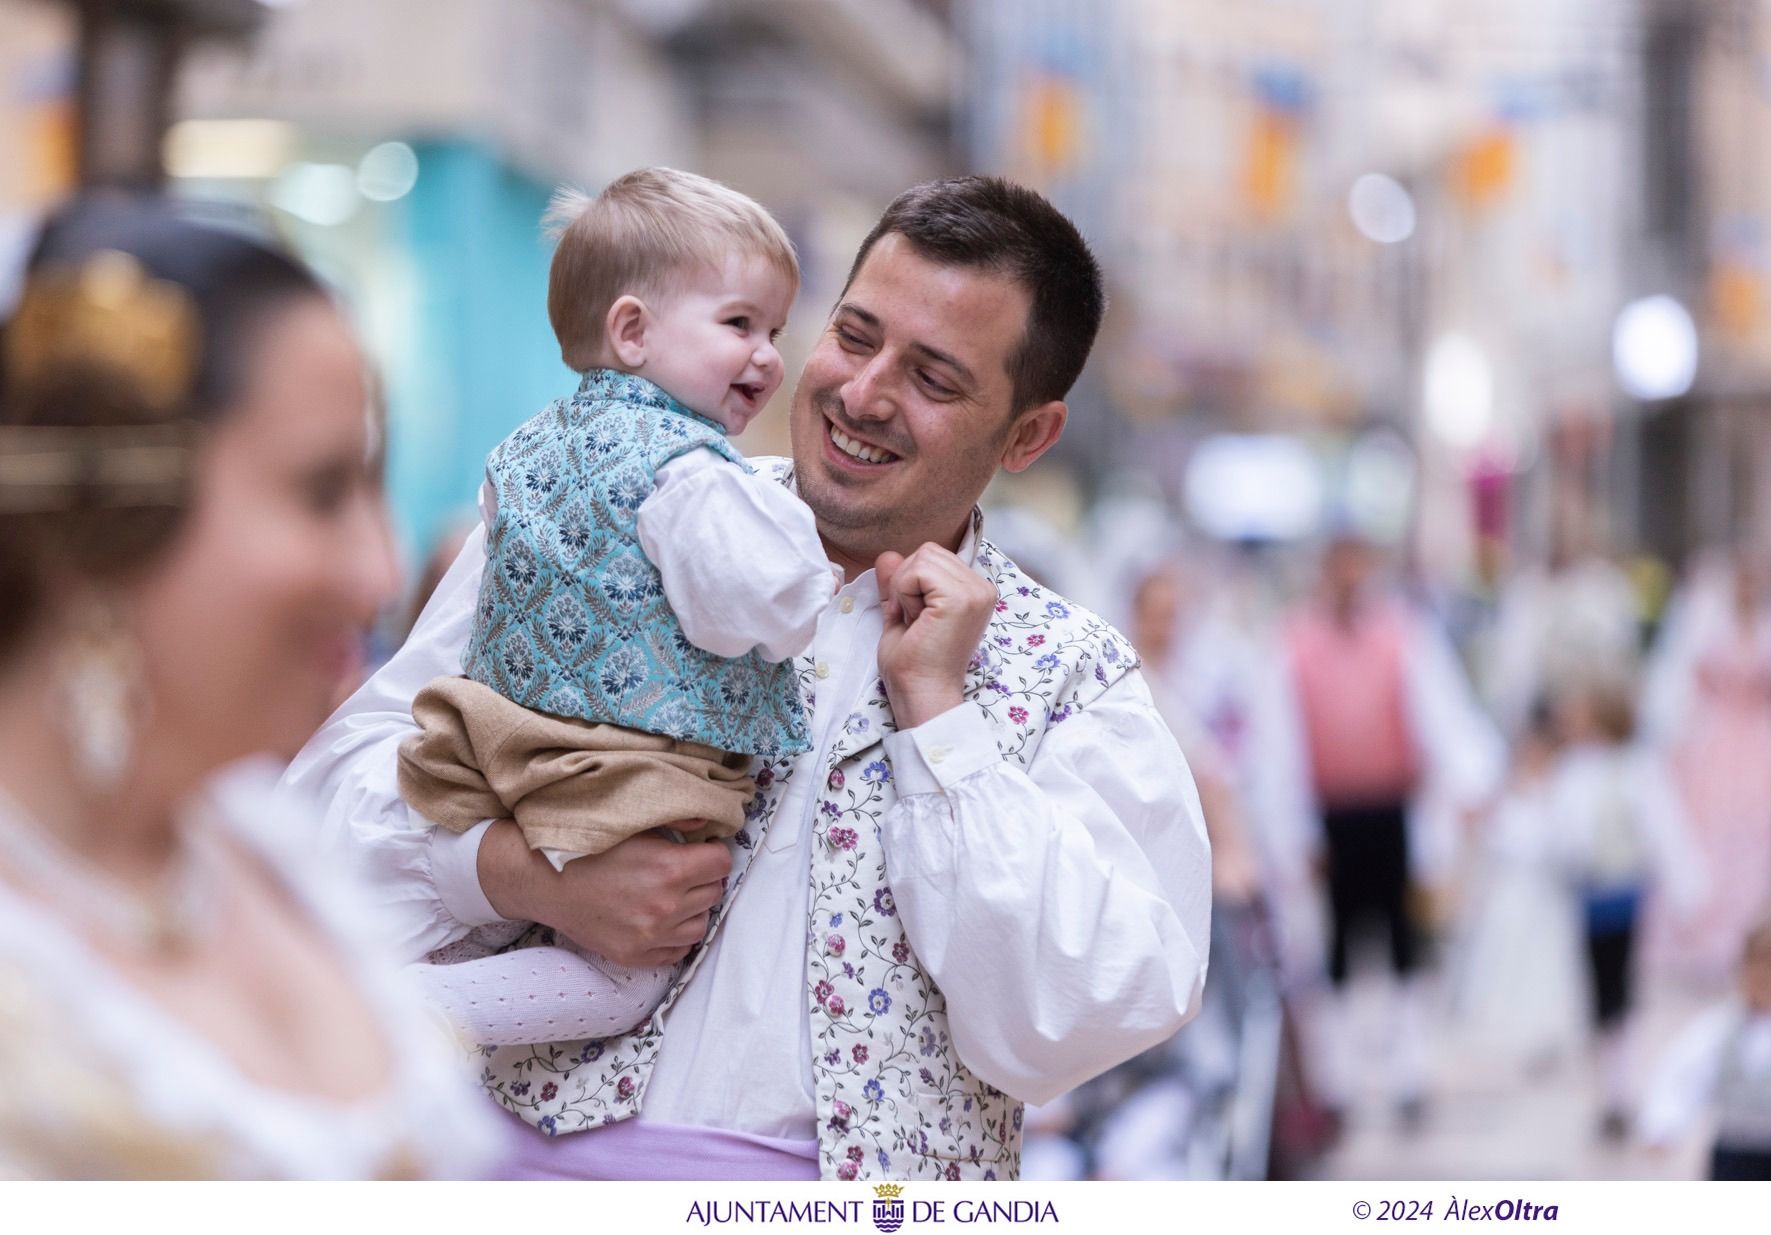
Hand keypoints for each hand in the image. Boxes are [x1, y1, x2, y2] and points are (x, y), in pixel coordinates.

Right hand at [478, 822, 732, 966]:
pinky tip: (659, 919)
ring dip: (692, 908)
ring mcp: (650, 936)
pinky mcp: (634, 956)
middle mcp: (665, 907)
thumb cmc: (586, 846)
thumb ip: (677, 819)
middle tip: (683, 870)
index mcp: (669, 869)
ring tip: (672, 895)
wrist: (543, 880)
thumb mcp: (633, 823)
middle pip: (714, 892)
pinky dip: (674, 936)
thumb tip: (709, 823)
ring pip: (700, 924)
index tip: (698, 850)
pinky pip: (677, 951)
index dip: (711, 852)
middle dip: (703, 878)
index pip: (721, 862)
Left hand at [875, 544, 995, 728]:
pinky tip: (917, 621)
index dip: (910, 583)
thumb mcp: (901, 612)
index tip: (914, 619)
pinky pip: (917, 571)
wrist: (922, 694)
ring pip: (921, 558)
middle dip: (906, 583)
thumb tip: (888, 554)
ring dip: (905, 589)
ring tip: (917, 622)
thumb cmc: (914, 664)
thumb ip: (898, 583)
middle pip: (927, 552)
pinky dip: (905, 594)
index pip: (931, 557)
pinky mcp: (962, 598)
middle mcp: (982, 587)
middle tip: (913, 621)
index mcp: (973, 591)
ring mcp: (975, 591)